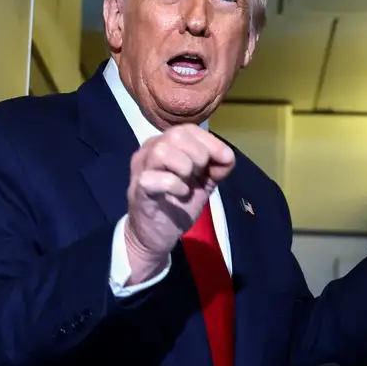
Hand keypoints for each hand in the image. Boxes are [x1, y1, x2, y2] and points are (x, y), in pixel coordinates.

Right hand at [124, 125, 234, 283]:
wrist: (155, 236)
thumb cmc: (177, 204)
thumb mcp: (203, 183)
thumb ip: (216, 167)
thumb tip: (227, 157)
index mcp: (164, 144)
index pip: (188, 129)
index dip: (210, 142)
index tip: (223, 161)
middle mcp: (149, 150)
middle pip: (176, 135)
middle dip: (198, 155)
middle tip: (199, 175)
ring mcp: (141, 169)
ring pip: (162, 151)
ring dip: (184, 167)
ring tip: (187, 183)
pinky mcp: (139, 189)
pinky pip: (156, 178)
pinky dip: (175, 186)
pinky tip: (180, 195)